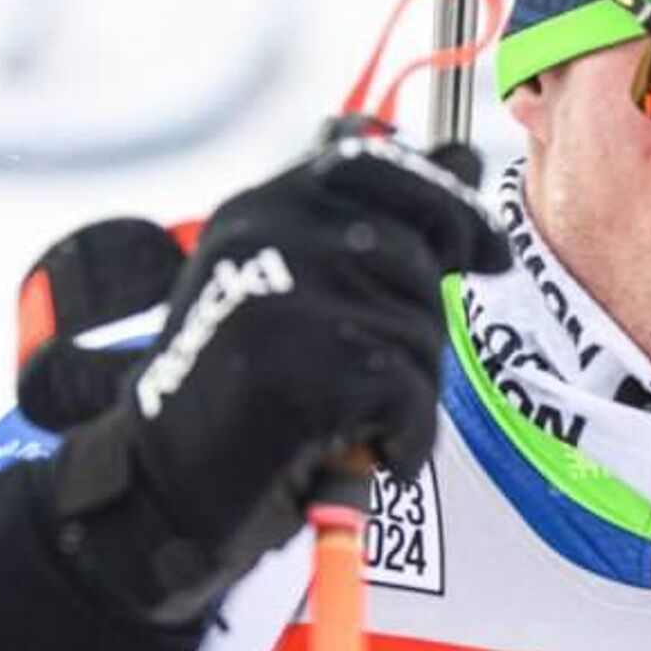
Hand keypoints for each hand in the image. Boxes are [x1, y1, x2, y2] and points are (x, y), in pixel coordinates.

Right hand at [0, 134, 508, 650]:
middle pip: (419, 258)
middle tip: (371, 379)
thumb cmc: (243, 398)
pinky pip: (413, 396)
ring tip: (347, 418)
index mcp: (260, 208)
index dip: (448, 203)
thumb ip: (367, 227)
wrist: (164, 494)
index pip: (377, 161)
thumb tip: (465, 157)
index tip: (486, 254)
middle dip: (421, 328)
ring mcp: (282, 299)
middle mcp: (265, 236)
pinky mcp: (303, 370)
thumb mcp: (292, 289)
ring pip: (422, 332)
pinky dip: (408, 439)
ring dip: (411, 392)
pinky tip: (367, 454)